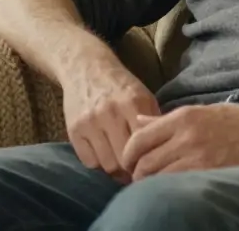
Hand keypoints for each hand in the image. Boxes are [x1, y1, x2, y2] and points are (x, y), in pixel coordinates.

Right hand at [61, 61, 160, 181]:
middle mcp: (110, 112)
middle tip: (137, 170)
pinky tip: (105, 156)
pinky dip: (98, 164)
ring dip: (116, 170)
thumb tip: (165, 154)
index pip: (145, 145)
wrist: (86, 68)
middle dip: (133, 169)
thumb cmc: (120, 87)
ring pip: (107, 164)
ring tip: (122, 166)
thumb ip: (154, 123)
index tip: (152, 164)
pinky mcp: (73, 130)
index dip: (149, 160)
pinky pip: (89, 162)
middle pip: (126, 159)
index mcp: (133, 103)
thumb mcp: (144, 97)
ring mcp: (89, 122)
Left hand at [120, 103, 238, 180]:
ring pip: (157, 178)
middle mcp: (186, 137)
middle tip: (139, 179)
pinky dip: (168, 190)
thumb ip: (166, 120)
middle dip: (136, 173)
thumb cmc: (236, 122)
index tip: (129, 162)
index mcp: (182, 118)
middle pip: (144, 162)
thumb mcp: (200, 112)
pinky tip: (172, 191)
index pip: (139, 138)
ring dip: (151, 185)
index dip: (128, 154)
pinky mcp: (209, 175)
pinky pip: (177, 187)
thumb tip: (139, 121)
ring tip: (154, 187)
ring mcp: (198, 158)